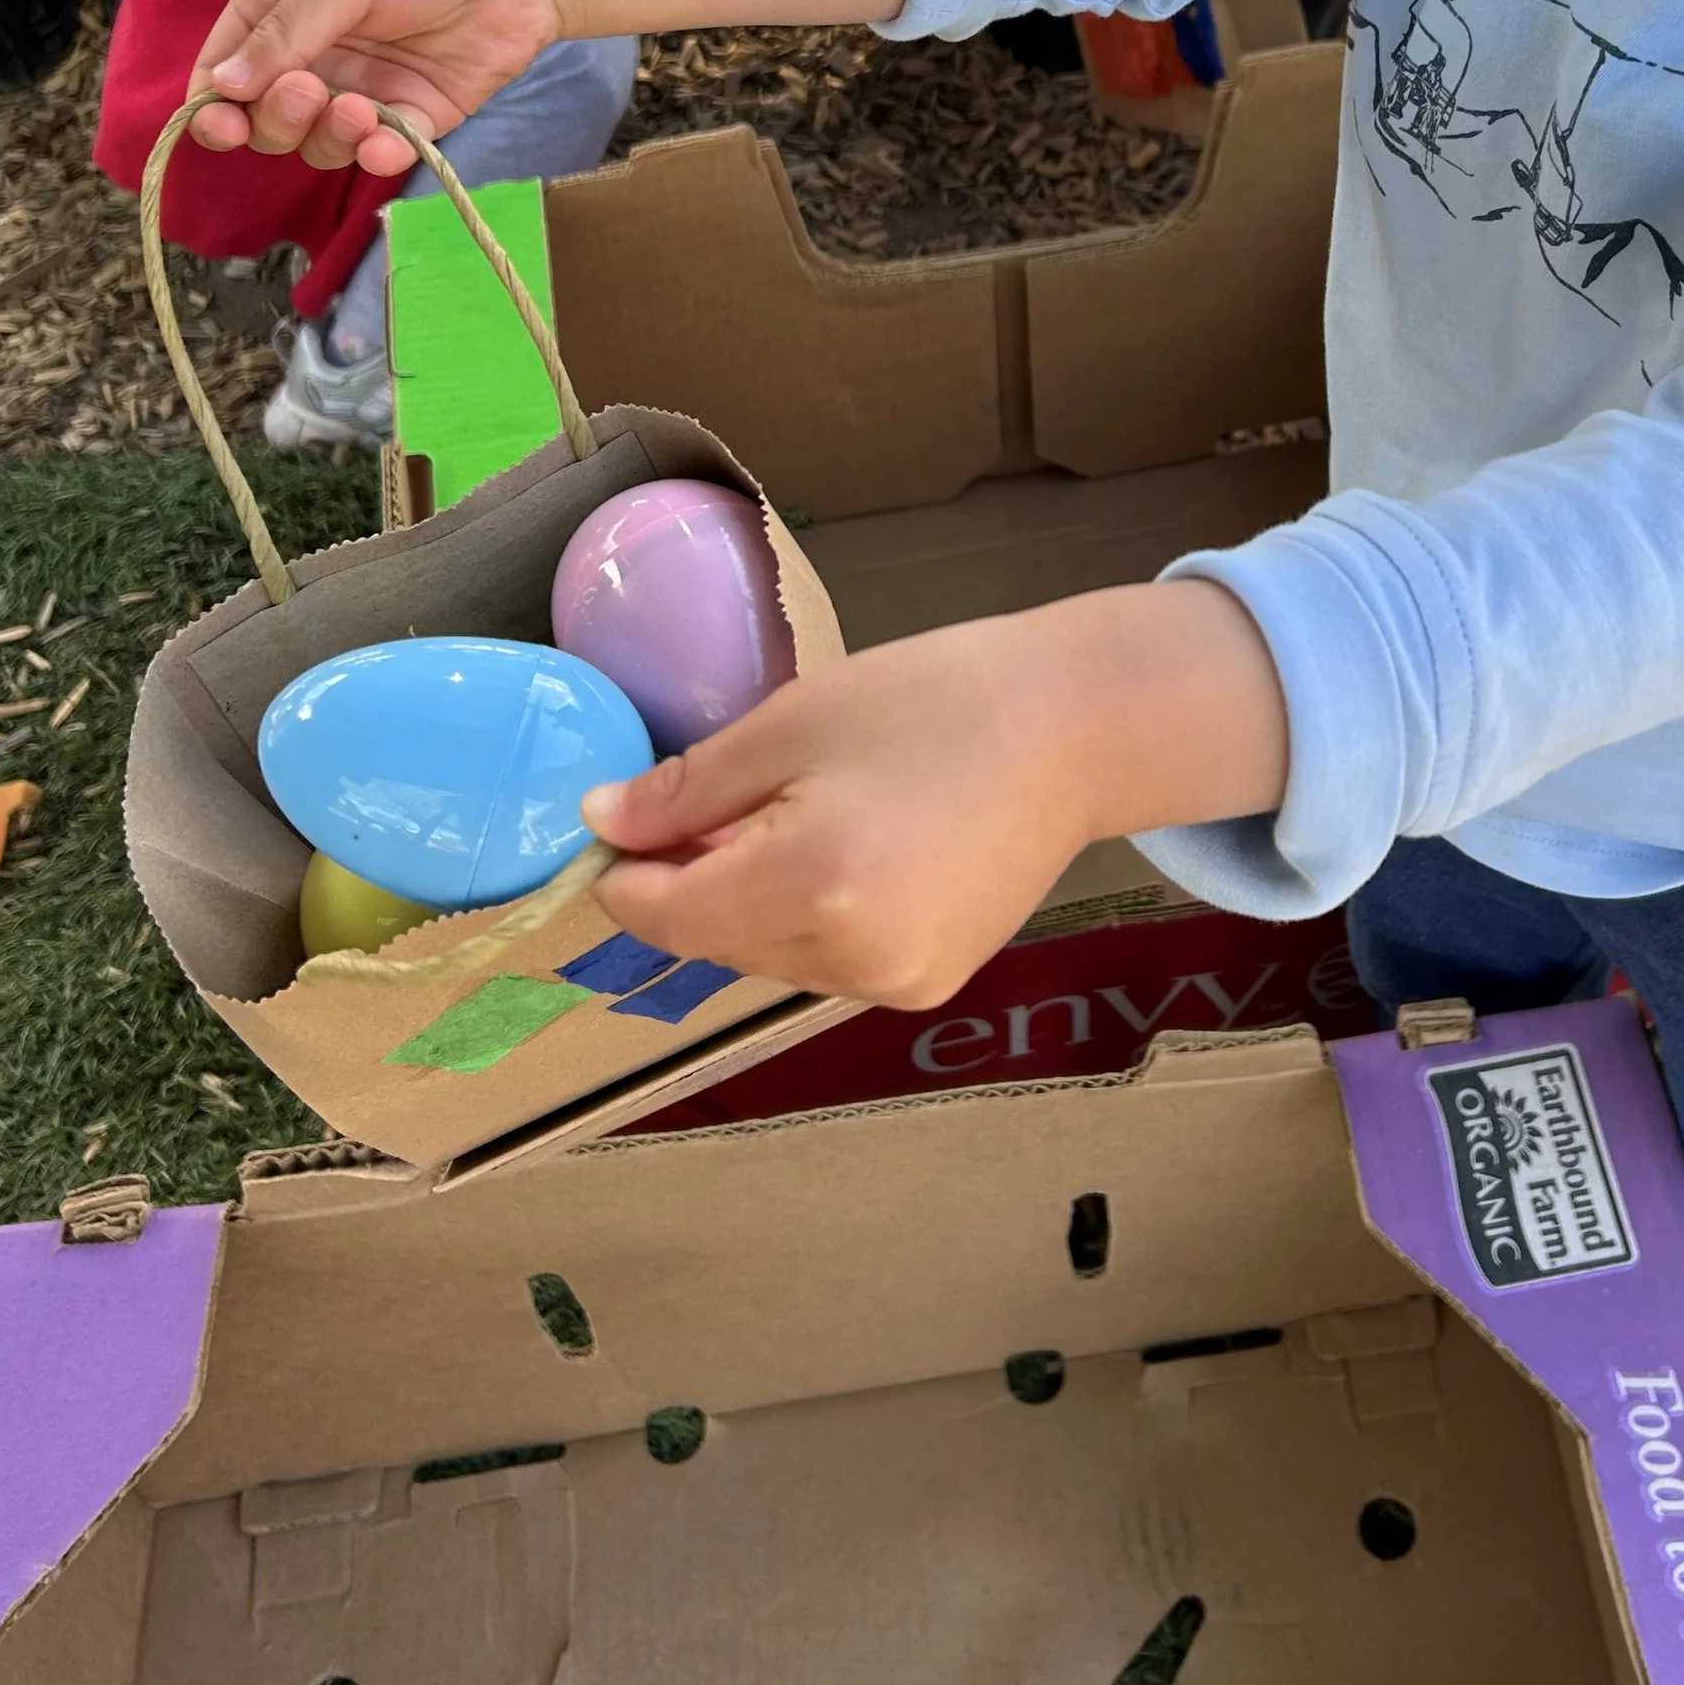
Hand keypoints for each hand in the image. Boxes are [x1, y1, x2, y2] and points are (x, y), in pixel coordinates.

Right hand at [185, 0, 570, 170]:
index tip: (219, 124)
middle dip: (276, 118)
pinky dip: (377, 154)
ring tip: (361, 111)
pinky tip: (386, 142)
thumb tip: (219, 86)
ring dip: (328, 137)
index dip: (213, 103)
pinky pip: (380, 151)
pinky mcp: (415, 114)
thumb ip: (285, 31)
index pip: (225, 67)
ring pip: (318, 143)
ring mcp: (364, 87)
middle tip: (308, 91)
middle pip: (266, 117)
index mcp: (281, 6)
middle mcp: (316, 52)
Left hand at [585, 580, 1289, 1004]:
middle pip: (712, 942)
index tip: (621, 818)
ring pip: (767, 958)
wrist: (1078, 729)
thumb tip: (605, 825)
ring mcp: (895, 983)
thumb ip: (689, 787)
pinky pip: (827, 965)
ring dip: (749, 903)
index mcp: (809, 884)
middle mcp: (849, 958)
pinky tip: (851, 854)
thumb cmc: (937, 699)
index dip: (625, 871)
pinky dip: (810, 921)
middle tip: (722, 795)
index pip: (664, 916)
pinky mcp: (929, 985)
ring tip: (799, 817)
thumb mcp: (795, 720)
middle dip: (692, 880)